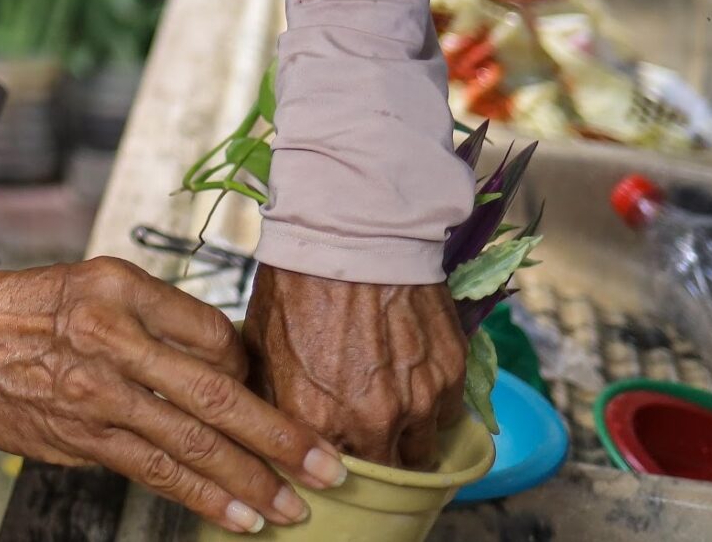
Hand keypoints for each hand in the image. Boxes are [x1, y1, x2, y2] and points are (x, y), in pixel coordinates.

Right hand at [0, 259, 346, 533]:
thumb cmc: (31, 310)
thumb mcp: (96, 283)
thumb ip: (159, 320)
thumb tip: (229, 363)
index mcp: (122, 288)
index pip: (215, 332)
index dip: (252, 369)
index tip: (274, 392)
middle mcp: (111, 337)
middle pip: (214, 392)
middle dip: (278, 436)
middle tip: (328, 463)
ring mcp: (96, 392)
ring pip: (190, 442)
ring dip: (250, 480)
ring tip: (293, 504)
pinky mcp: (82, 437)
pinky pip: (154, 472)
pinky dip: (202, 497)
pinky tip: (237, 515)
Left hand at [243, 267, 467, 470]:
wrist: (348, 233)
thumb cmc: (296, 284)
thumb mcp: (260, 346)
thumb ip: (272, 399)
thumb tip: (270, 427)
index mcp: (315, 419)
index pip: (326, 478)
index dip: (329, 471)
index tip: (330, 463)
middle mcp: (372, 421)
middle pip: (384, 474)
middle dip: (375, 461)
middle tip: (367, 442)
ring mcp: (419, 400)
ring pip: (422, 449)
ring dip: (409, 438)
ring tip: (394, 413)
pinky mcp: (451, 373)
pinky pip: (448, 412)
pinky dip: (435, 406)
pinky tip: (415, 382)